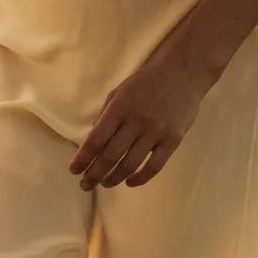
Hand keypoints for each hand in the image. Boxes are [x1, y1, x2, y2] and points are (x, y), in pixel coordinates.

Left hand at [72, 44, 210, 191]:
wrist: (183, 72)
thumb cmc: (146, 81)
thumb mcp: (120, 92)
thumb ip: (106, 116)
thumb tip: (93, 143)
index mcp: (119, 107)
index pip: (95, 140)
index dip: (82, 159)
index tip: (74, 170)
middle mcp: (136, 121)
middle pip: (110, 156)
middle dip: (94, 174)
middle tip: (85, 185)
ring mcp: (156, 132)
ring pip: (130, 164)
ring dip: (114, 178)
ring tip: (105, 183)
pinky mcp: (173, 140)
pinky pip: (154, 166)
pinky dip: (140, 178)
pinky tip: (129, 182)